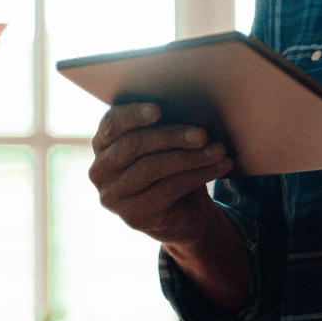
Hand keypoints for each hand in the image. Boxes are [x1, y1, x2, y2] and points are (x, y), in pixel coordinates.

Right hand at [88, 103, 234, 247]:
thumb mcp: (170, 143)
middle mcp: (100, 170)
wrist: (186, 212)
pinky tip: (221, 166)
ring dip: (190, 157)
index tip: (158, 109)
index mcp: (104, 143)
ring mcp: (113, 195)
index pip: (111, 123)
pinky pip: (167, 189)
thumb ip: (168, 126)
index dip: (133, 115)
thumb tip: (191, 104)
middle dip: (171, 136)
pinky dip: (198, 175)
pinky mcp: (132, 215)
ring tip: (219, 150)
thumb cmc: (176, 166)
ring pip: (151, 168)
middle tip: (203, 134)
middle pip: (133, 145)